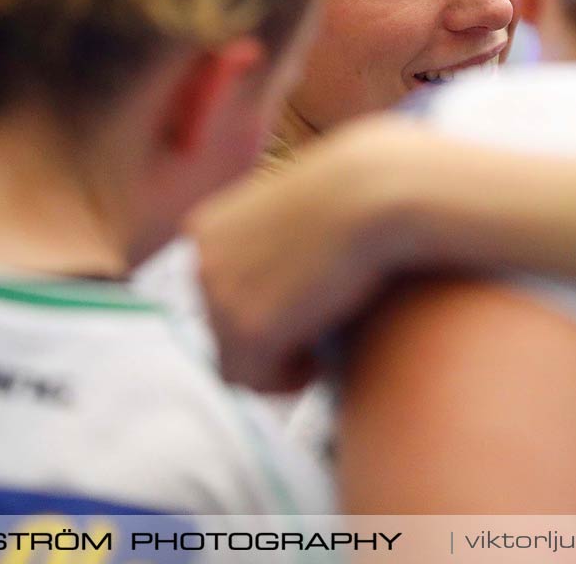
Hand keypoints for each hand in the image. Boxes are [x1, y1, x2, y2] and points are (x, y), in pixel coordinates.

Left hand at [186, 115, 440, 391]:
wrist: (375, 194)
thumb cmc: (352, 199)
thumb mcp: (291, 216)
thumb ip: (265, 251)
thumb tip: (269, 300)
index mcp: (204, 231)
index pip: (210, 297)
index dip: (254, 312)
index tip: (295, 315)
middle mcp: (200, 264)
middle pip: (217, 334)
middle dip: (265, 342)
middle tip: (310, 341)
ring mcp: (219, 299)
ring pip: (234, 363)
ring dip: (275, 364)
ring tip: (317, 352)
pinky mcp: (249, 330)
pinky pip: (256, 380)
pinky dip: (287, 380)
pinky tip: (319, 362)